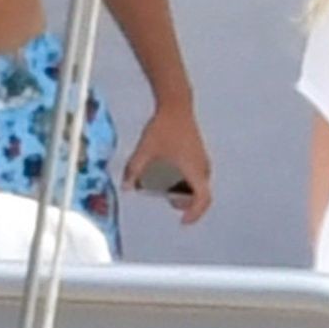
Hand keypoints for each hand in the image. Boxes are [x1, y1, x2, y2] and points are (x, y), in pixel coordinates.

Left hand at [124, 101, 211, 223]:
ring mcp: (202, 161)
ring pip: (195, 186)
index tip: (183, 222)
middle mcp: (202, 168)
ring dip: (180, 189)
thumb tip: (126, 188)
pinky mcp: (199, 155)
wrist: (176, 105)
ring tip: (160, 178)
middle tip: (162, 194)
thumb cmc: (163, 127)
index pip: (202, 199)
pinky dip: (182, 180)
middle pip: (197, 196)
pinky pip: (194, 176)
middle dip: (180, 201)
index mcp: (192, 169)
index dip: (195, 214)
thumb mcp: (144, 151)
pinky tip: (164, 169)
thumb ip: (134, 171)